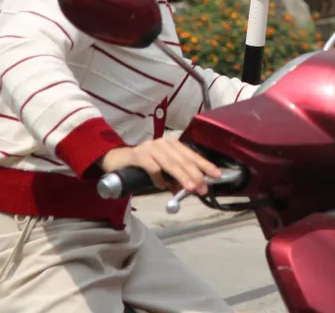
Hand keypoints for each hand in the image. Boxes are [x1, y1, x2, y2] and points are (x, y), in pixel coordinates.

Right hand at [100, 138, 221, 194]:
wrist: (117, 159)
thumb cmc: (143, 165)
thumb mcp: (162, 171)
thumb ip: (174, 178)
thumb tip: (188, 190)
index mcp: (172, 145)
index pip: (192, 155)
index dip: (205, 165)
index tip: (217, 175)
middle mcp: (164, 143)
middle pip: (184, 159)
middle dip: (196, 174)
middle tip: (203, 188)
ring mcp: (151, 147)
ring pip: (171, 163)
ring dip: (182, 176)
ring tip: (190, 188)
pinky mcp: (138, 155)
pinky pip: (152, 167)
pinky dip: (159, 178)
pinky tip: (162, 186)